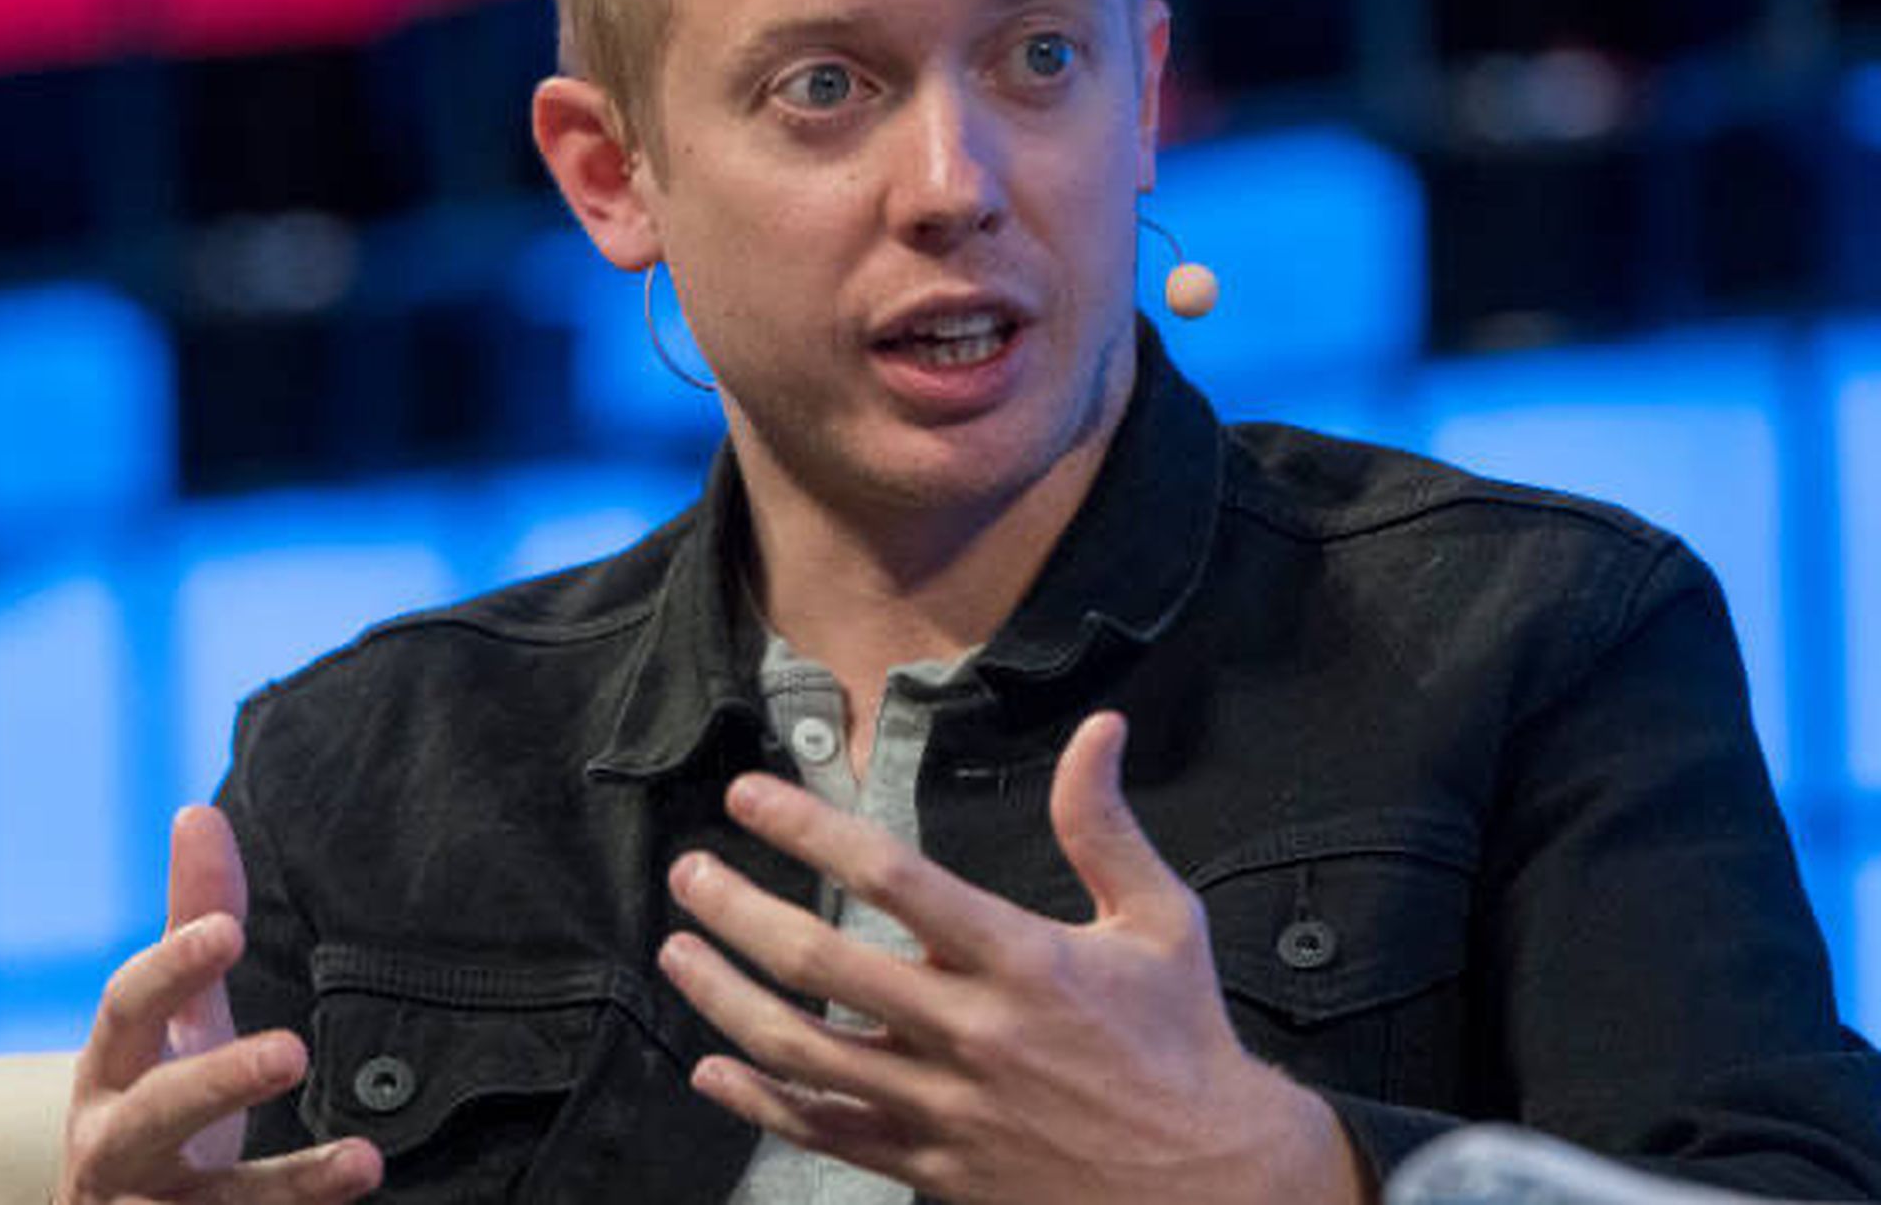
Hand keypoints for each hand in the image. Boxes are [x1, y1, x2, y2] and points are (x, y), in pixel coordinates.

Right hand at [56, 805, 381, 1202]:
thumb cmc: (158, 1089)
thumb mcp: (176, 1016)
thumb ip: (192, 919)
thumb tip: (196, 812)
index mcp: (113, 1069)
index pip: (129, 1009)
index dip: (172, 968)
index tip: (229, 929)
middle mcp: (115, 1146)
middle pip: (155, 1114)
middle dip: (218, 1083)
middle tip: (291, 1051)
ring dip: (284, 1187)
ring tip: (364, 1162)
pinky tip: (359, 1190)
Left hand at [659, 711, 1369, 1204]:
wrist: (1209, 1189)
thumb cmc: (1181, 1042)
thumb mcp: (1161, 921)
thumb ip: (1106, 826)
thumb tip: (1099, 729)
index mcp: (1020, 961)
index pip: (891, 879)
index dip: (809, 829)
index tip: (747, 795)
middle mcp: (968, 1033)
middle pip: (820, 964)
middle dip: (738, 912)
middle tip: (688, 875)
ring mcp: (942, 1109)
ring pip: (801, 1053)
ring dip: (724, 999)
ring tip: (678, 954)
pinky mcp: (930, 1168)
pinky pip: (822, 1133)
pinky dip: (758, 1102)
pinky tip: (713, 1070)